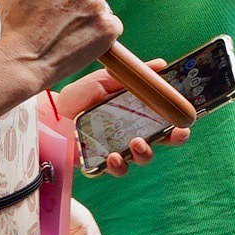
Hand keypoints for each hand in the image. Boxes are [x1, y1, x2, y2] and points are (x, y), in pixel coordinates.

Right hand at [0, 0, 119, 82]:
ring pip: (97, 7)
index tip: (56, 3)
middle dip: (75, 1)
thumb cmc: (15, 27)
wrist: (25, 61)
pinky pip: (110, 25)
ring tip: (67, 33)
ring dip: (87, 16)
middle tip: (60, 20)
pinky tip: (82, 40)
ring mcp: (98, 6)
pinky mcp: (110, 27)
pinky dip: (100, 33)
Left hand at [49, 69, 191, 171]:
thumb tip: (161, 64)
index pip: (164, 119)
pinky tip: (114, 156)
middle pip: (161, 141)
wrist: (48, 114)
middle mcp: (130, 133)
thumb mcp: (105, 81)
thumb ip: (132, 75)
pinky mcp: (100, 164)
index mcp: (135, 114)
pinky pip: (116, 170)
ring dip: (146, 153)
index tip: (186, 120)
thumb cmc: (76, 98)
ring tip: (139, 143)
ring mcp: (117, 149)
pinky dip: (119, 166)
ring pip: (142, 158)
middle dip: (173, 139)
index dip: (179, 121)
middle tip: (176, 134)